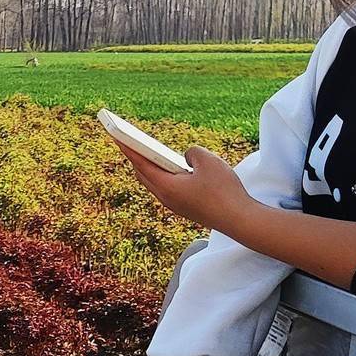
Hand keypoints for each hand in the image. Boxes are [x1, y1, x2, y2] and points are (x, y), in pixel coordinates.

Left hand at [117, 140, 251, 231]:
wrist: (239, 219)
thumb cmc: (223, 190)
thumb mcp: (209, 161)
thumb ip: (192, 152)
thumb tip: (185, 157)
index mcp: (166, 187)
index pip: (141, 164)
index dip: (128, 148)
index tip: (116, 136)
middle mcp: (166, 198)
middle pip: (144, 174)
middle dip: (136, 157)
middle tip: (129, 141)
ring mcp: (174, 205)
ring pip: (156, 183)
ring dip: (151, 167)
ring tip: (147, 151)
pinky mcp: (184, 208)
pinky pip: (168, 188)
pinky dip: (165, 176)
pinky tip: (171, 167)